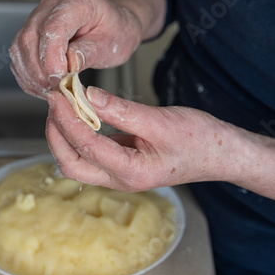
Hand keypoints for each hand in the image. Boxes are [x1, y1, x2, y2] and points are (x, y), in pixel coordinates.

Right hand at [9, 0, 141, 98]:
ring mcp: (39, 16)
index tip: (58, 80)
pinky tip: (42, 87)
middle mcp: (52, 3)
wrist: (113, 25)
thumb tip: (68, 67)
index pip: (53, 27)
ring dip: (31, 76)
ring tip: (50, 91)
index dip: (51, 57)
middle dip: (39, 71)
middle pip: (30, 37)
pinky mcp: (31, 31)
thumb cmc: (115, 31)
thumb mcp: (111, 44)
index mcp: (77, 0)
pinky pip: (19, 55)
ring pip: (20, 47)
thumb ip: (88, 54)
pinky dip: (28, 76)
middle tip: (55, 91)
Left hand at [45, 86, 239, 191]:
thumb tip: (88, 97)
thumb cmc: (198, 140)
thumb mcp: (159, 121)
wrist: (220, 153)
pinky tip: (81, 114)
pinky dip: (80, 135)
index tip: (58, 95)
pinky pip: (92, 153)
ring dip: (65, 136)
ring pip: (79, 162)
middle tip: (54, 103)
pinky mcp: (122, 164)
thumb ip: (121, 110)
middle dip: (57, 134)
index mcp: (130, 172)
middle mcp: (120, 180)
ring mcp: (120, 174)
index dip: (67, 119)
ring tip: (63, 107)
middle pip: (72, 164)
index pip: (85, 146)